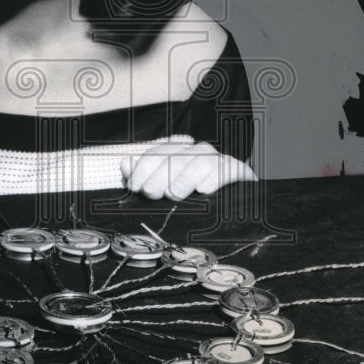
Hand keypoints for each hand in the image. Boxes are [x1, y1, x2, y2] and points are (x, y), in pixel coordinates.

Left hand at [121, 140, 256, 199]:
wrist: (234, 211)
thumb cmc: (193, 202)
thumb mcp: (164, 191)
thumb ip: (143, 178)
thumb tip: (125, 164)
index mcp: (177, 155)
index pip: (158, 154)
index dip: (144, 168)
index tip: (134, 186)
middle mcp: (197, 153)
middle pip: (176, 157)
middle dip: (160, 174)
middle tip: (151, 192)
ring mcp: (218, 160)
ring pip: (200, 160)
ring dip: (184, 177)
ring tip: (173, 194)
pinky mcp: (238, 171)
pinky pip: (228, 168)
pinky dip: (216, 177)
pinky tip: (204, 190)